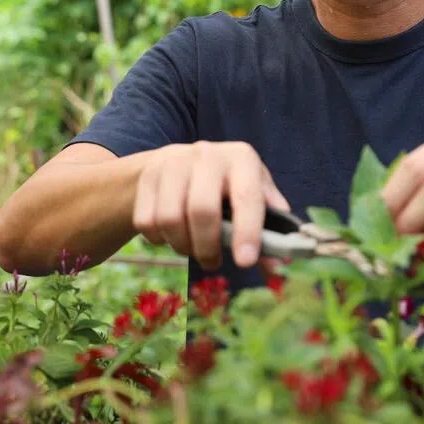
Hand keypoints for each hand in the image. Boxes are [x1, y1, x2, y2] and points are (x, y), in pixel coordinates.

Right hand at [133, 141, 290, 270]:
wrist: (182, 163)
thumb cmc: (228, 186)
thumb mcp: (254, 194)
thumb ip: (268, 229)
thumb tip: (275, 268)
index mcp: (241, 158)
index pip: (247, 198)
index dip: (247, 232)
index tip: (245, 262)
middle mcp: (207, 154)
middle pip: (202, 210)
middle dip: (207, 247)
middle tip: (213, 262)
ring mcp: (173, 162)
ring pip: (170, 219)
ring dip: (182, 246)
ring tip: (193, 248)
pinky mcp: (148, 176)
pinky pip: (147, 222)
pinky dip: (159, 240)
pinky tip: (172, 236)